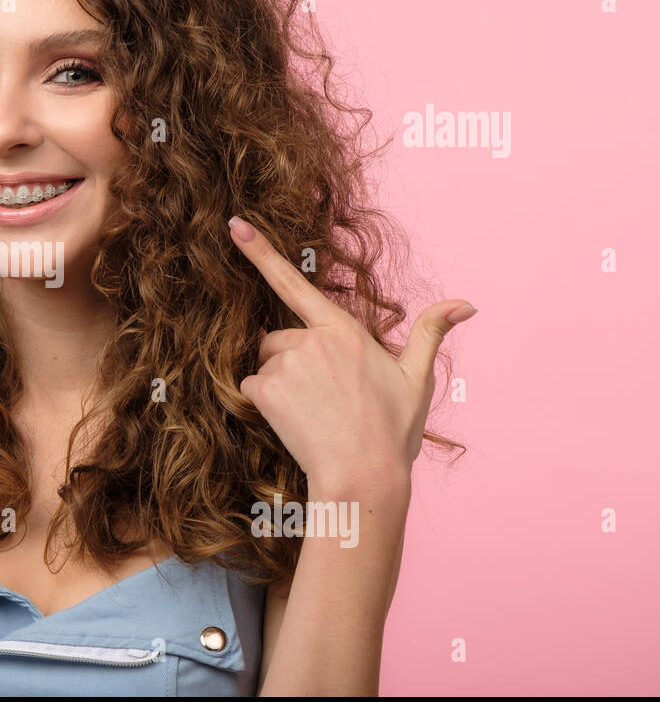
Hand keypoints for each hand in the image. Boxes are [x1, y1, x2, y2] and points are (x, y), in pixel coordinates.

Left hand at [228, 215, 475, 497]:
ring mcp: (287, 364)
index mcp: (345, 331)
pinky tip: (294, 421)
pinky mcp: (267, 389)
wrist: (363, 477)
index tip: (234, 224)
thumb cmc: (393, 431)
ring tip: (313, 411)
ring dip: (279, 381)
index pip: (295, 282)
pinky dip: (265, 402)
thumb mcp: (416, 378)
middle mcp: (312, 340)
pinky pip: (252, 387)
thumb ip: (430, 332)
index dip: (260, 252)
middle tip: (324, 396)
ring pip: (266, 363)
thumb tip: (466, 303)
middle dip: (291, 359)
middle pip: (279, 337)